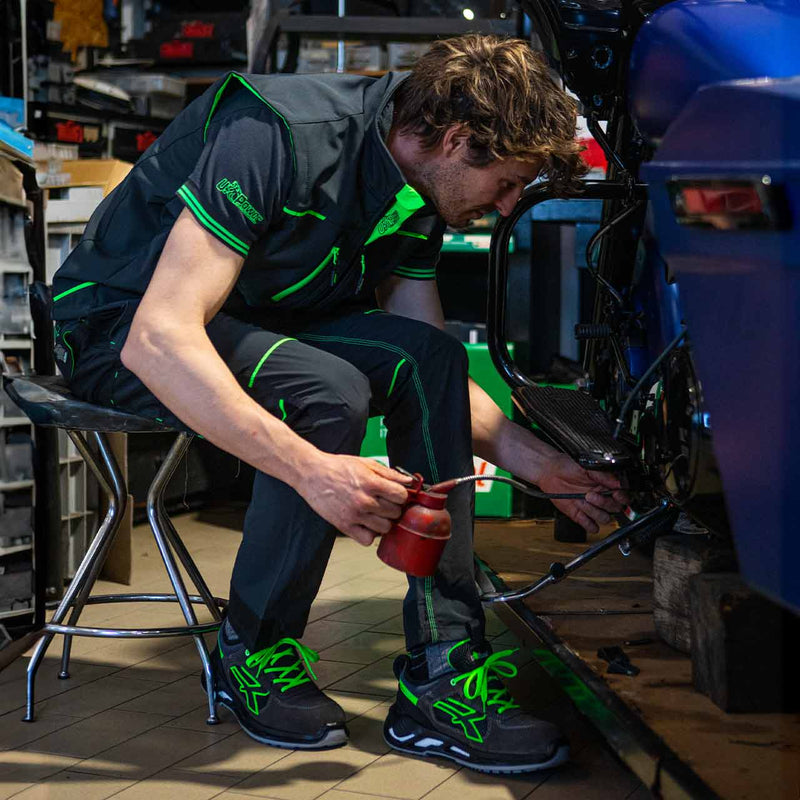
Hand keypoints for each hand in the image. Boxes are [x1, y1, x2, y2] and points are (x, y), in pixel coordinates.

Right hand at [298, 454, 412, 545]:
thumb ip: (389, 473)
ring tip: (376, 513)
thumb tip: (408, 481)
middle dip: (393, 507)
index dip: (400, 494)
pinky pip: (367, 539)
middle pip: (395, 513)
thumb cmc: (337, 467)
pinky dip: (370, 534)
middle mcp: (364, 500)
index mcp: (370, 483)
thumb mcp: (366, 463)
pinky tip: (366, 524)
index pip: (401, 496)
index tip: (395, 494)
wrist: (312, 474)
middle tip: (385, 502)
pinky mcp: (344, 526)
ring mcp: (354, 515)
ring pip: (385, 528)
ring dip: (384, 521)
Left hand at [537, 453, 628, 534]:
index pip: (622, 496)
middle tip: (590, 495)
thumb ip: (603, 475)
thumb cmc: (568, 466)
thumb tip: (618, 483)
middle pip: (615, 509)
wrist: (550, 472)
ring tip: (582, 501)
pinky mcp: (580, 516)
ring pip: (604, 518)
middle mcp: (601, 498)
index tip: (615, 494)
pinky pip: (591, 526)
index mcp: (606, 485)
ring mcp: (591, 508)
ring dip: (595, 512)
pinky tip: (581, 514)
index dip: (621, 497)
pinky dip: (588, 523)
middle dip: (604, 503)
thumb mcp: (587, 466)